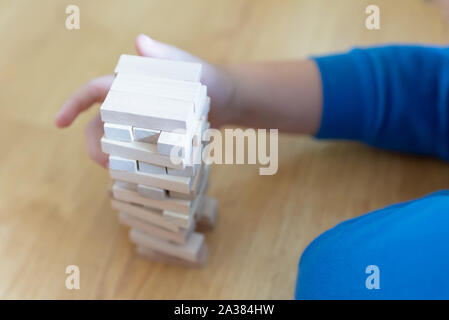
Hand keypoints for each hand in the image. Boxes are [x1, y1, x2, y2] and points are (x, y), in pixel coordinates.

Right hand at [54, 34, 234, 167]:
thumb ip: (167, 57)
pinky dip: (131, 163)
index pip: (95, 91)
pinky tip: (136, 174)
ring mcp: (143, 123)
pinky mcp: (155, 139)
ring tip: (124, 171)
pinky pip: (135, 152)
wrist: (229, 102)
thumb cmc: (210, 81)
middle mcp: (132, 104)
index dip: (74, 105)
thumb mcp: (191, 67)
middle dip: (95, 144)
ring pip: (116, 141)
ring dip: (113, 157)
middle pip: (101, 124)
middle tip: (107, 164)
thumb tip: (139, 42)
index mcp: (132, 85)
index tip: (59, 123)